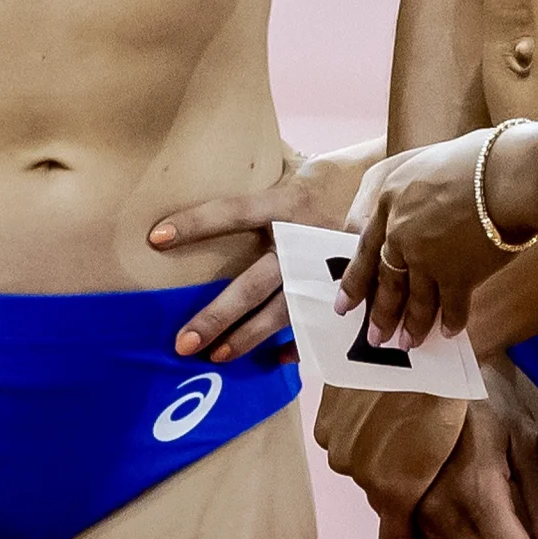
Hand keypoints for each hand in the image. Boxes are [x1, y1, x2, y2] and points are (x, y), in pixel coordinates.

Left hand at [145, 136, 382, 361]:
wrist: (382, 195)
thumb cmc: (317, 187)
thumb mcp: (289, 176)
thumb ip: (253, 190)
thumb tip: (195, 188)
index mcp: (284, 205)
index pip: (233, 212)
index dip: (197, 223)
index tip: (155, 237)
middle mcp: (300, 240)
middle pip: (254, 283)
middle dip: (218, 315)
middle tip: (183, 342)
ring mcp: (322, 270)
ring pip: (281, 312)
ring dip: (248, 337)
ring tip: (217, 356)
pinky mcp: (341, 291)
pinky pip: (317, 326)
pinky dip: (298, 345)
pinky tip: (274, 361)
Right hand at [314, 387, 461, 538]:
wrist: (417, 345)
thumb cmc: (448, 398)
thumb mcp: (452, 453)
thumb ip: (428, 493)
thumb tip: (417, 516)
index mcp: (393, 491)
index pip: (394, 535)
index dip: (411, 525)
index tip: (424, 506)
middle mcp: (358, 475)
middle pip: (376, 492)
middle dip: (394, 478)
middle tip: (417, 445)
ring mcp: (338, 445)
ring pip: (357, 462)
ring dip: (372, 449)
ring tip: (397, 419)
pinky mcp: (325, 419)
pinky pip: (339, 436)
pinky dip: (354, 425)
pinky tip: (376, 404)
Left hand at [340, 132, 521, 348]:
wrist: (507, 174)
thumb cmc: (475, 158)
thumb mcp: (423, 160)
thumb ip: (410, 191)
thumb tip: (412, 213)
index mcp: (389, 200)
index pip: (365, 247)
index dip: (354, 279)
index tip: (345, 303)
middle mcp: (399, 233)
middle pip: (386, 281)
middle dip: (380, 313)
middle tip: (373, 338)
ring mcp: (425, 257)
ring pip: (415, 300)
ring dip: (412, 326)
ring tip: (406, 344)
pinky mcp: (456, 276)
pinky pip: (451, 307)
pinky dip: (452, 321)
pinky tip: (450, 333)